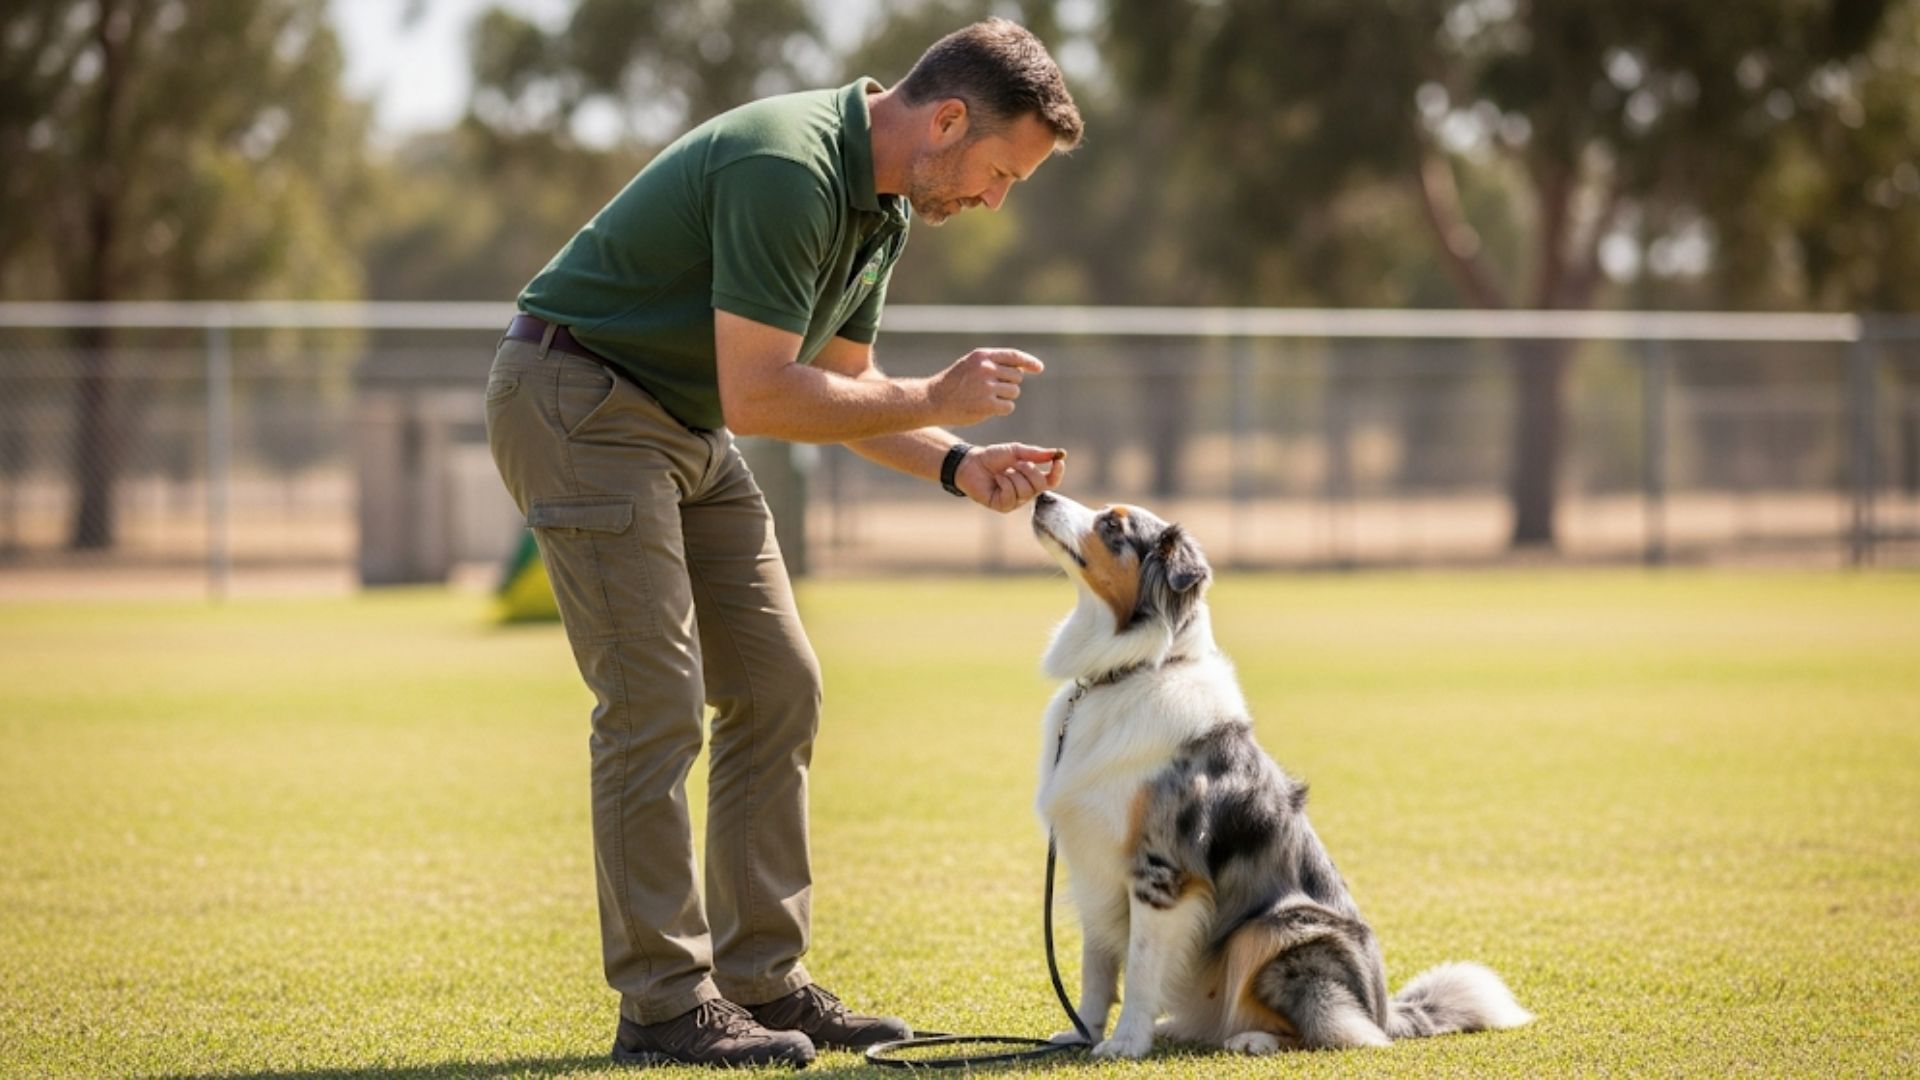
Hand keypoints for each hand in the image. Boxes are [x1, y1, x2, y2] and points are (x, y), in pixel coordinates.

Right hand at [927, 348, 1044, 426]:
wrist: (934, 400)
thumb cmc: (954, 383)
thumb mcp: (971, 365)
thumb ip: (994, 363)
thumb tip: (1022, 368)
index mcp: (983, 356)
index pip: (1014, 356)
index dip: (1029, 362)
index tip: (1039, 368)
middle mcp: (986, 369)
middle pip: (1017, 376)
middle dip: (1009, 384)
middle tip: (992, 390)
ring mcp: (987, 387)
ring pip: (1014, 392)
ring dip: (1005, 398)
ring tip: (987, 398)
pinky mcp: (987, 405)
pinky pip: (1008, 407)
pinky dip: (1002, 409)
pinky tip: (988, 409)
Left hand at [955, 442, 1067, 512]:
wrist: (971, 463)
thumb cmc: (993, 457)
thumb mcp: (1016, 451)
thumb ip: (1036, 454)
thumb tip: (1058, 454)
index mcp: (1032, 478)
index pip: (1052, 481)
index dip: (1058, 473)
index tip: (1059, 461)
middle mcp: (1027, 492)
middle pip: (1040, 485)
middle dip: (1028, 470)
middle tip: (1015, 464)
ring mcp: (1015, 501)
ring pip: (1025, 491)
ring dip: (1013, 476)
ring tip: (1002, 472)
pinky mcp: (1003, 506)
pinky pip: (1011, 496)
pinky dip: (1004, 483)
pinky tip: (996, 480)